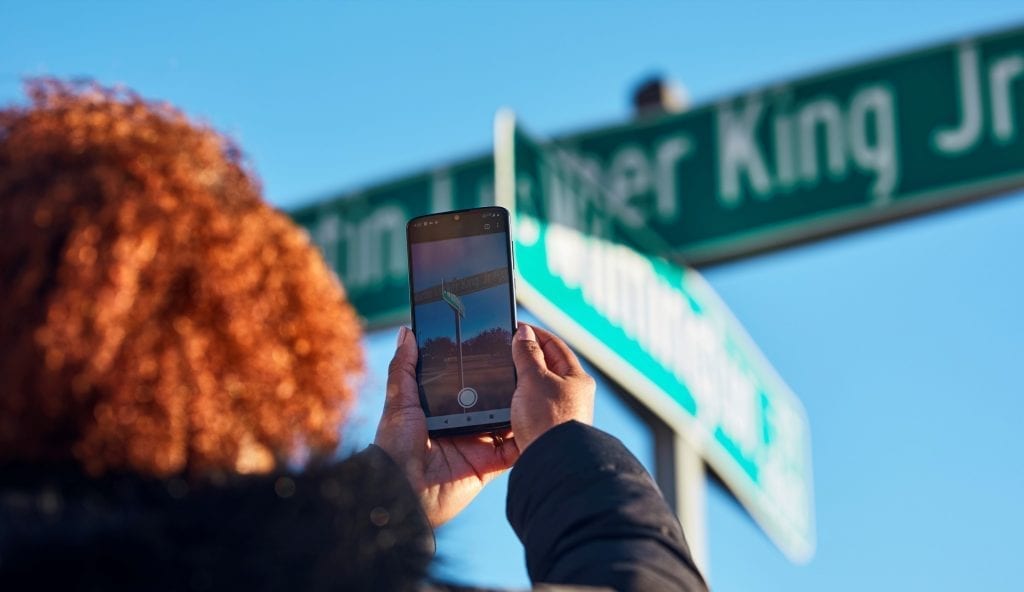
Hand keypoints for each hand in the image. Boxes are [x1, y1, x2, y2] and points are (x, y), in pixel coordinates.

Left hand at [374, 326, 519, 527]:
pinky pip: (514, 449)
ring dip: (523, 407)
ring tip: (539, 385)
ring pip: (509, 421)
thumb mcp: (398, 401)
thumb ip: (404, 367)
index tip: (500, 346)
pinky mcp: (489, 464)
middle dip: (509, 385)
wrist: (400, 490)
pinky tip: (540, 418)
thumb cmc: (394, 446)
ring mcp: (478, 444)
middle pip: (494, 400)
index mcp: (444, 408)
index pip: (470, 383)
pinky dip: (527, 436)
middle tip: (526, 362)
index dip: (484, 367)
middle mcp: (464, 424)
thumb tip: (406, 332)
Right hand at [510, 323, 595, 451]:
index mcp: (577, 378)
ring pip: (542, 387)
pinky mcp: (551, 429)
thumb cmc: (548, 419)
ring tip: (505, 373)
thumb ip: (527, 354)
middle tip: (507, 348)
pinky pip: (536, 406)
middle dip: (529, 356)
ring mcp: (564, 413)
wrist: (552, 463)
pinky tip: (511, 400)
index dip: (535, 334)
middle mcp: (574, 395)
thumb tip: (523, 332)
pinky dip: (523, 398)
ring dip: (525, 378)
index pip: (555, 346)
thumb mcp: (533, 379)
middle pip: (550, 366)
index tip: (517, 328)